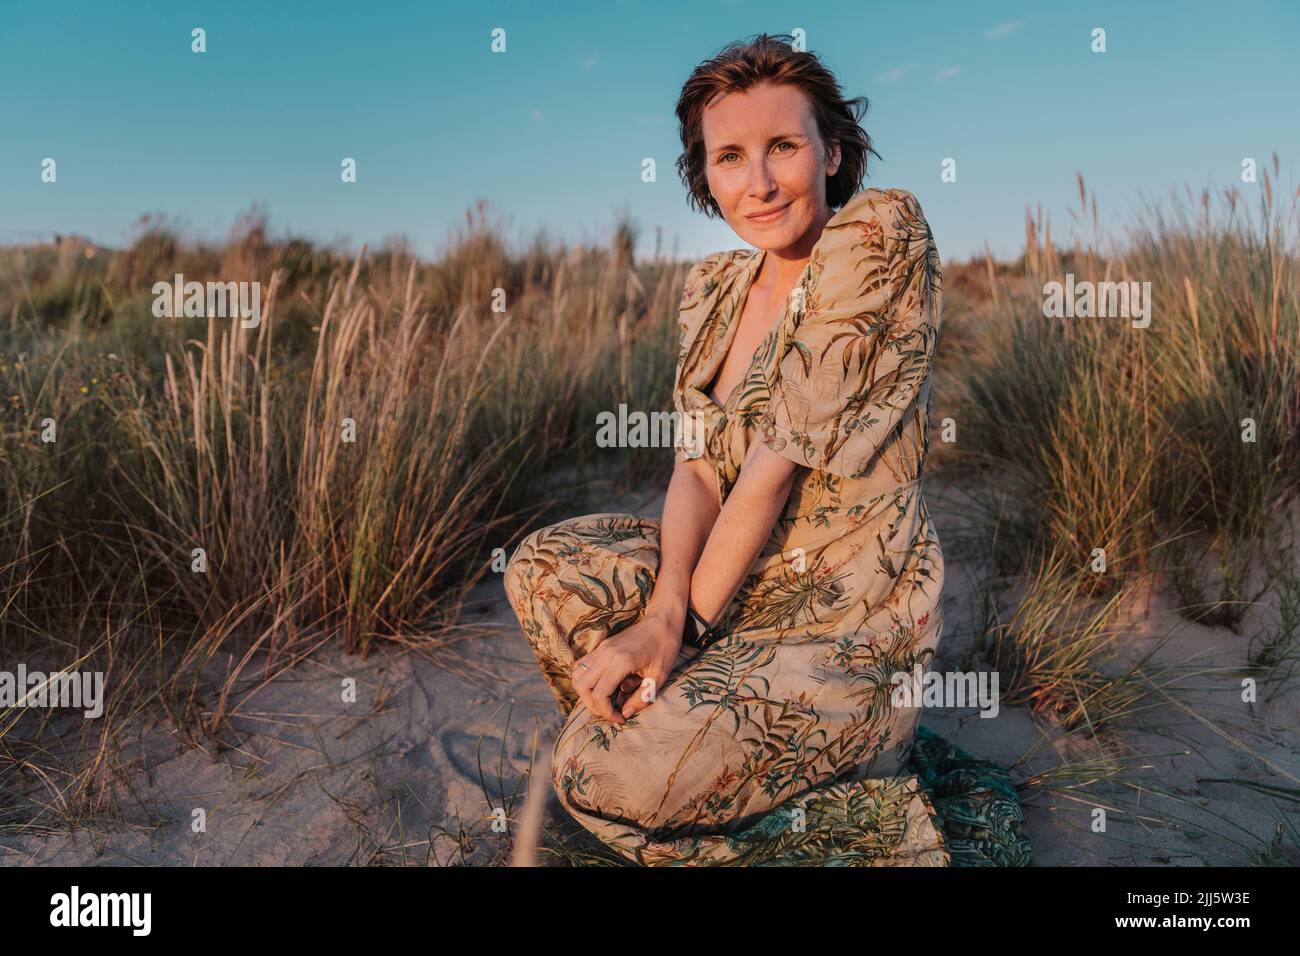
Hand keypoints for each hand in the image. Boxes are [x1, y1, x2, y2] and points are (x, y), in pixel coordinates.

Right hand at [571, 609, 681, 723]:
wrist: (662, 621)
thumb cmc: (665, 647)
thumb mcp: (659, 676)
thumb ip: (641, 698)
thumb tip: (625, 714)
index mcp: (621, 661)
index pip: (599, 694)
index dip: (606, 712)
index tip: (620, 718)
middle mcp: (606, 654)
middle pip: (582, 686)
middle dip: (594, 705)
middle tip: (611, 711)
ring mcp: (601, 649)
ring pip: (577, 675)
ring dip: (587, 693)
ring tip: (606, 700)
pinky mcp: (601, 647)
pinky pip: (582, 666)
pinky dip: (587, 680)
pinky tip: (604, 685)